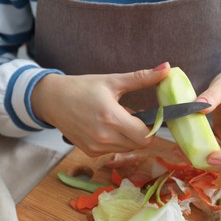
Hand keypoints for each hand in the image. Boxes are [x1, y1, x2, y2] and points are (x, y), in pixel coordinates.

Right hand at [31, 62, 170, 155]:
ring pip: (126, 148)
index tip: (148, 116)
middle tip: (130, 115)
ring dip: (128, 137)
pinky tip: (104, 127)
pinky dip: (115, 141)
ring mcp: (96, 147)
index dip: (151, 127)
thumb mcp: (112, 81)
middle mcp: (103, 137)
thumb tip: (167, 68)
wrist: (52, 100)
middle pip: (138, 144)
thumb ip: (142, 78)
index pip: (146, 137)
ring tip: (115, 120)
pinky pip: (113, 150)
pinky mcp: (90, 152)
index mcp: (111, 117)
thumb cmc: (82, 88)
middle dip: (140, 131)